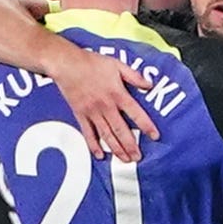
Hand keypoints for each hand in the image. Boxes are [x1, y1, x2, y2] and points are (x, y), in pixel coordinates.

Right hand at [48, 48, 158, 162]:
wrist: (67, 64)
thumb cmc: (92, 63)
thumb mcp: (117, 64)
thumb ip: (134, 76)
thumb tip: (149, 85)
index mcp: (117, 94)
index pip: (136, 113)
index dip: (146, 125)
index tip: (155, 136)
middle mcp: (106, 106)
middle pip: (121, 130)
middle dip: (130, 145)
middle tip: (138, 157)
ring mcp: (92, 112)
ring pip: (106, 135)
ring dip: (116, 149)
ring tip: (124, 160)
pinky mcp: (80, 115)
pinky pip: (88, 133)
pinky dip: (93, 145)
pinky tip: (99, 155)